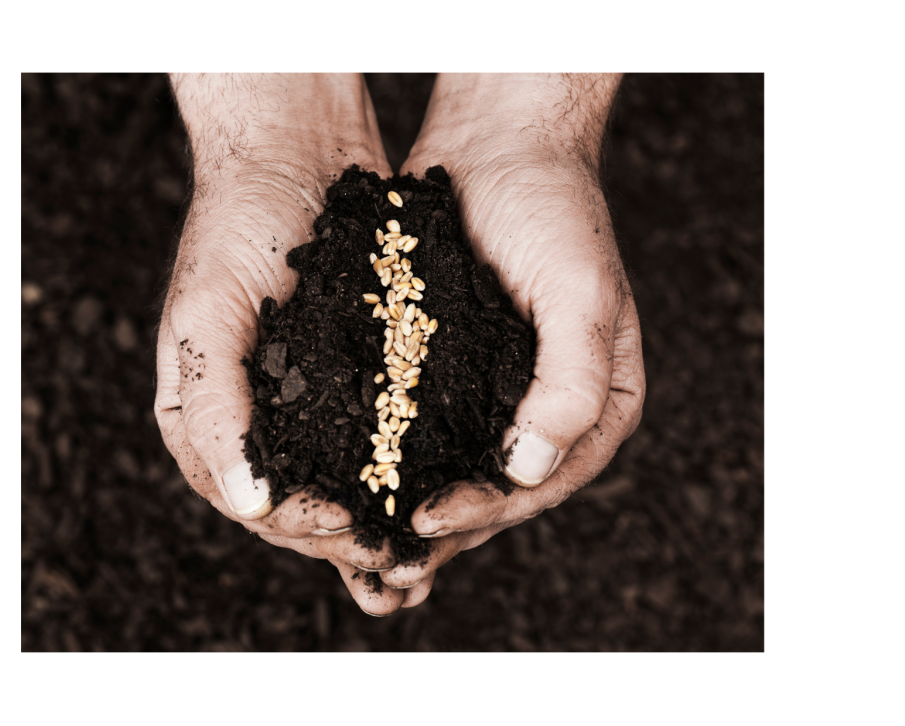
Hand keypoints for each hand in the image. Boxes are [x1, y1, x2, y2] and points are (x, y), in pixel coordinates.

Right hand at [154, 74, 427, 614]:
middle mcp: (251, 417)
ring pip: (339, 485)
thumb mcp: (207, 313)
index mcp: (203, 415)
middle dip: (348, 541)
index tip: (355, 529)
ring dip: (378, 527)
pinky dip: (397, 479)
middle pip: (297, 507)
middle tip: (404, 566)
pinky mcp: (347, 378)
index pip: (249, 499)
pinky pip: (371, 444)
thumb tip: (248, 501)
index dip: (300, 525)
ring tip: (425, 563)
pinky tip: (433, 500)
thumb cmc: (236, 227)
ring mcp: (300, 400)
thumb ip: (216, 408)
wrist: (292, 154)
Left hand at [369, 74, 646, 597]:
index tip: (427, 520)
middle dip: (442, 529)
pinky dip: (391, 459)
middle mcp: (547, 409)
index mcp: (598, 405)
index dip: (488, 510)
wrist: (501, 144)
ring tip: (359, 545)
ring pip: (454, 470)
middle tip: (380, 561)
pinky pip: (421, 429)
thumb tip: (530, 470)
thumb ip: (570, 384)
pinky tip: (350, 482)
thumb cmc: (554, 211)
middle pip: (496, 491)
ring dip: (410, 507)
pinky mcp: (450, 370)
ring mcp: (497, 392)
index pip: (544, 482)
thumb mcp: (582, 293)